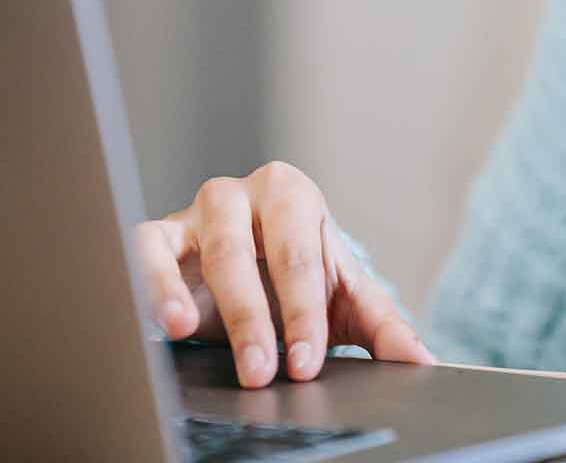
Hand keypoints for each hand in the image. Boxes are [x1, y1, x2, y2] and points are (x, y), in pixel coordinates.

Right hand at [132, 161, 437, 386]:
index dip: (303, 312)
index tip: (306, 362)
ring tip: (194, 333)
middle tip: (263, 371)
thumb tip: (420, 360)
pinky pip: (145, 250)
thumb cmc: (300, 277)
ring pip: (200, 249)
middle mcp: (243, 195)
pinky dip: (151, 282)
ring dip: (197, 298)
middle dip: (255, 316)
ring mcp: (198, 212)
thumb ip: (383, 326)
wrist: (255, 268)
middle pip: (246, 251)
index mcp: (293, 195)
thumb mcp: (344, 298)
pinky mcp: (159, 235)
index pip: (299, 255)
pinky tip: (164, 320)